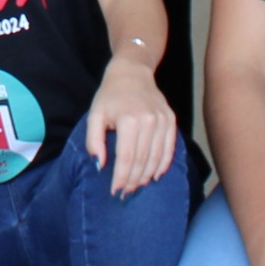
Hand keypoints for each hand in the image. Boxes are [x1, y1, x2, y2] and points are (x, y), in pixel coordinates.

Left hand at [78, 55, 179, 195]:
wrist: (132, 72)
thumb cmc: (110, 95)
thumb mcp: (94, 115)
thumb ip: (94, 141)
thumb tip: (99, 165)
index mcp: (129, 120)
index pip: (126, 158)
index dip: (121, 177)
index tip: (115, 191)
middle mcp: (149, 121)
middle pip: (142, 160)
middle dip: (133, 180)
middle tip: (125, 193)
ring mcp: (162, 120)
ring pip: (156, 157)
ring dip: (147, 176)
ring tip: (137, 187)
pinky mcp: (171, 120)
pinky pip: (169, 148)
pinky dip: (163, 164)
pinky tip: (155, 176)